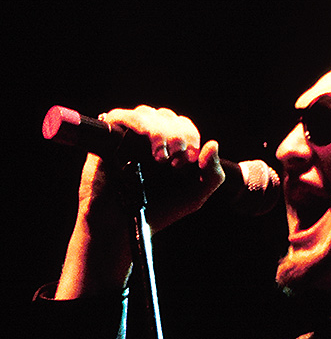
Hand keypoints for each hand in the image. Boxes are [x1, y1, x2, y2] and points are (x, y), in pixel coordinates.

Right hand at [78, 105, 225, 232]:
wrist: (123, 225)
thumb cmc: (156, 211)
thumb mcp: (194, 197)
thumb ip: (212, 175)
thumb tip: (213, 144)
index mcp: (170, 149)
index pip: (184, 125)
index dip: (190, 137)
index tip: (189, 160)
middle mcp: (150, 139)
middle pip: (168, 117)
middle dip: (179, 135)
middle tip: (177, 161)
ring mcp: (129, 137)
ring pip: (148, 113)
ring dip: (161, 131)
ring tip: (162, 158)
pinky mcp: (108, 138)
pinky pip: (121, 116)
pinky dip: (138, 123)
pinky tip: (147, 142)